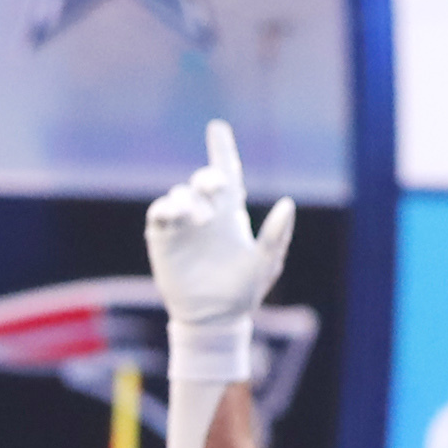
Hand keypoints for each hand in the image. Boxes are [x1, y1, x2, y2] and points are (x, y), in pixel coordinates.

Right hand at [143, 117, 294, 386]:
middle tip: (215, 189)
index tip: (217, 127)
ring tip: (201, 221)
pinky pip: (159, 213)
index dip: (221, 149)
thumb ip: (276, 235)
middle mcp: (206, 214)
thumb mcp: (266, 264)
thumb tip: (287, 204)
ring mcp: (183, 226)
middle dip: (207, 178)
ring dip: (190, 201)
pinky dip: (166, 209)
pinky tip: (176, 217)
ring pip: (179, 194)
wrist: (214, 319)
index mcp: (230, 213)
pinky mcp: (163, 239)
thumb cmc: (243, 292)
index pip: (226, 174)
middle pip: (202, 181)